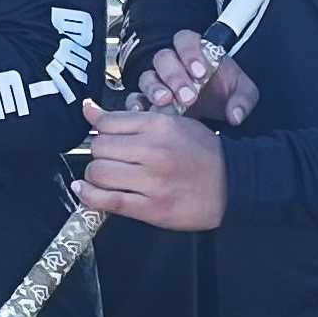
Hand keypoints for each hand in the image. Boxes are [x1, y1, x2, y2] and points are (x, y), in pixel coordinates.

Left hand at [71, 99, 225, 230]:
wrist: (232, 184)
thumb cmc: (200, 152)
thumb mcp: (170, 124)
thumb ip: (128, 118)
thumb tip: (87, 108)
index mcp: (159, 126)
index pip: (107, 123)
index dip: (100, 132)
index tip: (106, 140)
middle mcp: (154, 151)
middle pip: (98, 148)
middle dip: (98, 154)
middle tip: (108, 160)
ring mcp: (152, 181)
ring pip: (98, 173)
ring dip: (93, 176)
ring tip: (103, 177)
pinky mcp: (151, 208)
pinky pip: (107, 201)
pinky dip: (89, 197)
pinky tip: (85, 192)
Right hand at [132, 29, 258, 126]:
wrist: (214, 113)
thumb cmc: (225, 94)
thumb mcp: (242, 93)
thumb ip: (243, 99)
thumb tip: (236, 115)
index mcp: (196, 52)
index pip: (185, 40)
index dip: (190, 53)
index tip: (201, 72)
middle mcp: (174, 63)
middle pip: (164, 58)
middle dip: (175, 76)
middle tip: (188, 96)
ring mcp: (159, 81)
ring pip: (148, 76)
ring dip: (155, 89)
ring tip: (166, 102)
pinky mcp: (148, 100)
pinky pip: (135, 97)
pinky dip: (136, 104)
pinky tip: (144, 112)